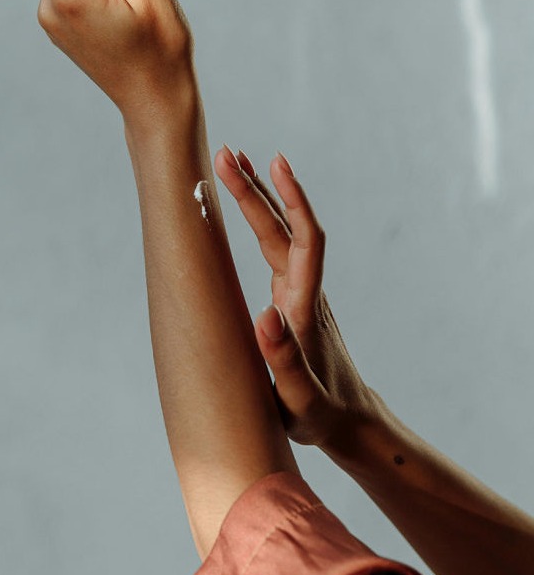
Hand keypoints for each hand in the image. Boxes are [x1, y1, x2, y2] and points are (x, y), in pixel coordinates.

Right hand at [214, 146, 375, 448]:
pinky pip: (275, 249)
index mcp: (305, 307)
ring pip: (279, 234)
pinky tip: (247, 212)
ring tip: (233, 164)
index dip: (293, 201)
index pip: (304, 241)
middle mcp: (305, 291)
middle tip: (227, 153)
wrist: (348, 421)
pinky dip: (260, 222)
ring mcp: (299, 293)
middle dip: (257, 189)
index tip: (275, 165)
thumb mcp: (300, 398)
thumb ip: (284, 361)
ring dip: (258, 198)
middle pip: (284, 228)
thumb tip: (265, 316)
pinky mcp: (291, 300)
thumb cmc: (321, 414)